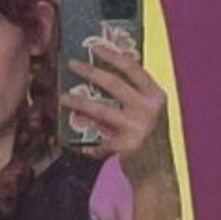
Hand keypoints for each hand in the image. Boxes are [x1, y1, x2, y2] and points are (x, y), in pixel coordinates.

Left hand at [59, 45, 175, 186]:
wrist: (158, 173)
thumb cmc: (149, 139)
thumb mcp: (148, 111)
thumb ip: (134, 94)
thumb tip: (104, 72)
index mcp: (156, 96)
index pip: (134, 68)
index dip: (113, 55)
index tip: (95, 46)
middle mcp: (150, 109)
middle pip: (114, 84)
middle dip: (90, 72)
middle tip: (72, 64)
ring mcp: (138, 128)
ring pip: (101, 109)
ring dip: (79, 102)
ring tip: (62, 97)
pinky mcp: (127, 146)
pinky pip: (99, 140)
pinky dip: (87, 143)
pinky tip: (76, 144)